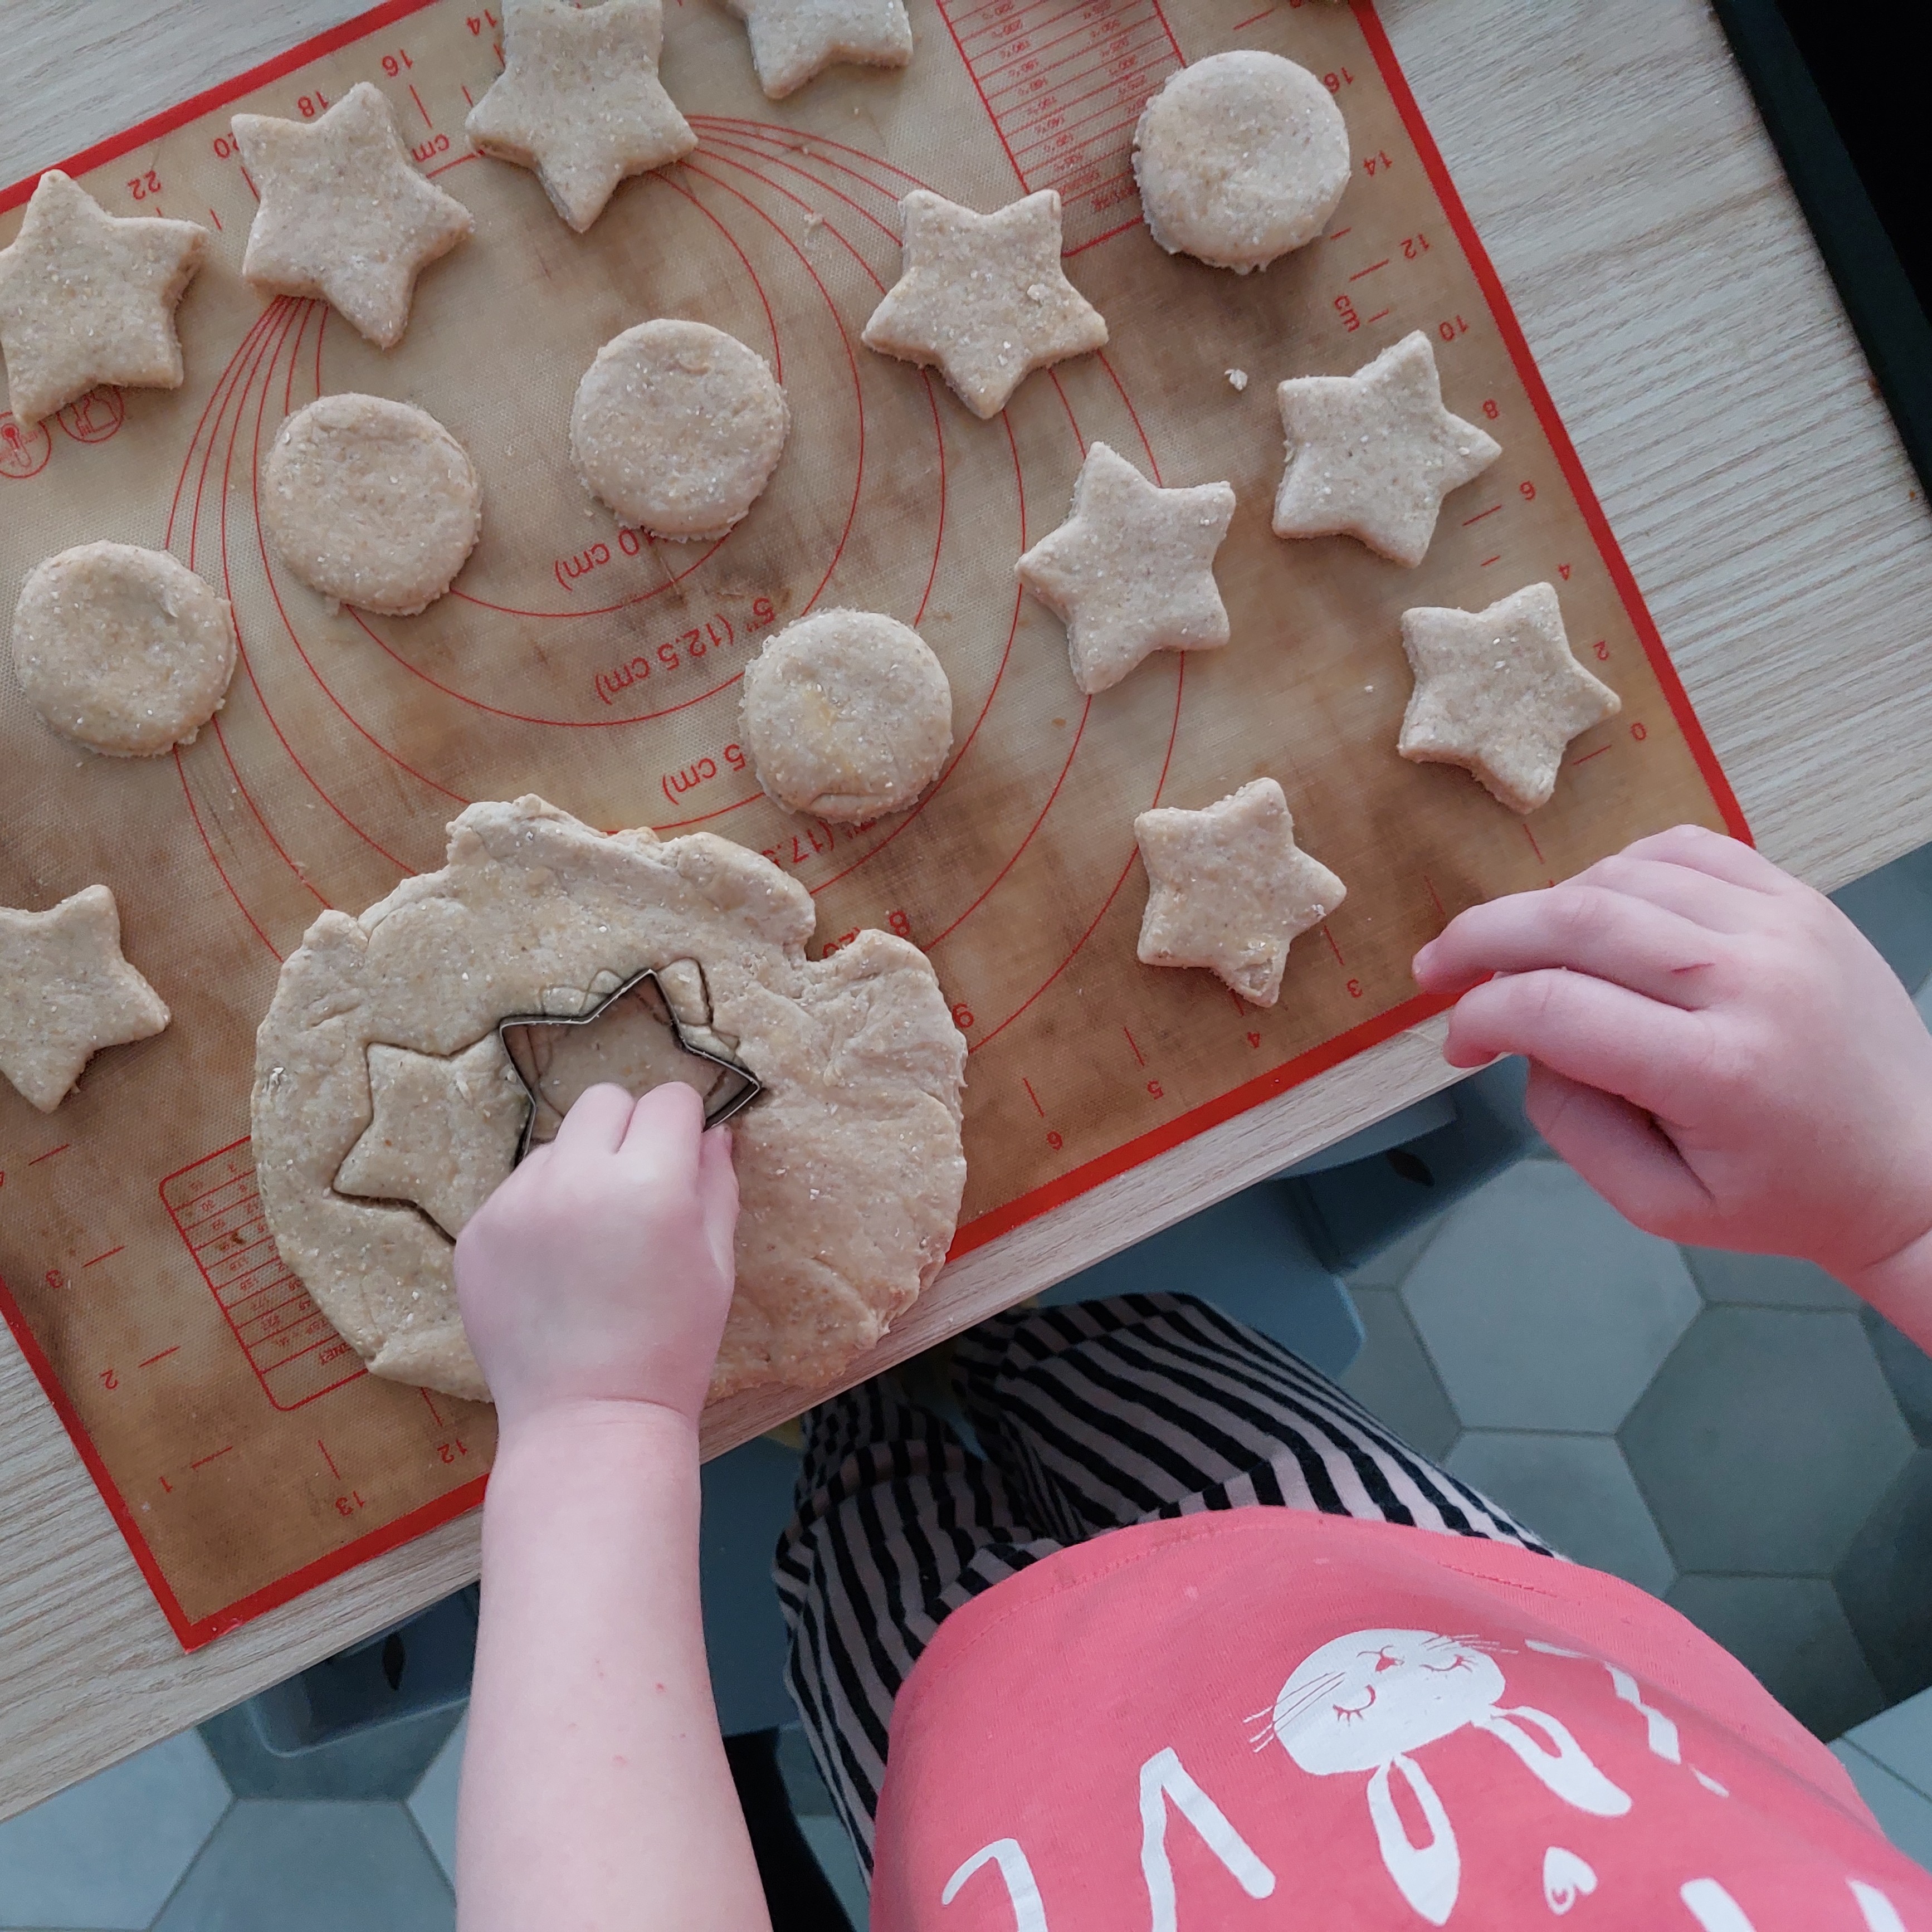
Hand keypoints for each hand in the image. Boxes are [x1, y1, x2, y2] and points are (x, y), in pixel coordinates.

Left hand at [455, 1081, 738, 1431]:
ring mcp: (517, 1204)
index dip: (683, 1127)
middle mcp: (577, 1179)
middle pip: (605, 1101)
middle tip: (636, 1192)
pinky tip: (555, 1268)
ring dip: (579, 1171)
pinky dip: (539, 1212)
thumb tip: (714, 1132)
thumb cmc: (672, 1347)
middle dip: (629, 1132)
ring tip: (591, 1241)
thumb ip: (716, 1185)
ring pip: (556, 1146)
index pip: (668, 1100)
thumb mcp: (716, 1264)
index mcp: (650, 1183)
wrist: (590, 1420)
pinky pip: (516, 1190)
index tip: (683, 1160)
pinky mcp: (477, 1233)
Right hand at [1413, 825, 1931, 1328]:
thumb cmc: (1790, 1196)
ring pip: (1620, 875)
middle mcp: (1751, 982)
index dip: (1478, 1017)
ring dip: (1549, 907)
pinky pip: (1684, 850)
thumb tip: (1526, 1043)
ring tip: (1526, 953)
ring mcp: (1783, 928)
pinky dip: (1620, 871)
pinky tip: (1601, 911)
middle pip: (1576, 920)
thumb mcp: (1659, 1205)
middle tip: (1437, 968)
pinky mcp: (1800, 900)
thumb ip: (1571, 1126)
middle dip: (1482, 938)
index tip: (1458, 1042)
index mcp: (1717, 1072)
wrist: (1918, 1167)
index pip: (1553, 1008)